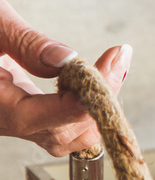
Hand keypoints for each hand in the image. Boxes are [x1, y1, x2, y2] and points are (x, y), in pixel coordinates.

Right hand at [0, 0, 130, 155]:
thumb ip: (26, 42)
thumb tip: (66, 59)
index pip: (35, 117)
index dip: (75, 102)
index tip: (106, 73)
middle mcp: (1, 121)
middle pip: (61, 133)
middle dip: (96, 98)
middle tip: (118, 58)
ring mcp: (16, 122)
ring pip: (67, 137)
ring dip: (96, 106)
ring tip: (114, 64)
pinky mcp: (28, 115)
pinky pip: (64, 126)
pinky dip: (87, 107)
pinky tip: (100, 77)